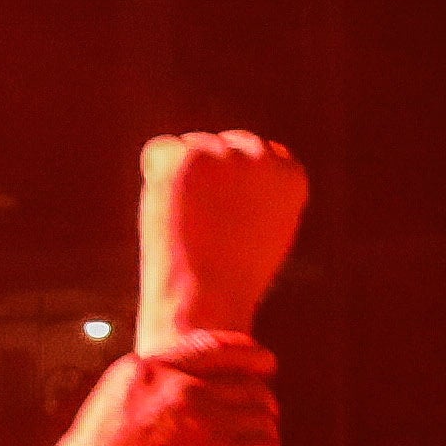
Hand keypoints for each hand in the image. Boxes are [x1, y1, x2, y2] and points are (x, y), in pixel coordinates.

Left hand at [133, 130, 310, 355]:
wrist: (205, 300)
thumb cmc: (232, 277)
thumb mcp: (265, 231)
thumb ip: (260, 194)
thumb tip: (233, 171)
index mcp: (290, 175)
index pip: (264, 154)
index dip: (238, 183)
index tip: (228, 212)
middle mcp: (262, 156)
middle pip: (226, 146)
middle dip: (210, 173)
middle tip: (202, 223)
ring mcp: (222, 153)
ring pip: (192, 148)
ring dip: (183, 177)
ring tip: (187, 225)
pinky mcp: (183, 156)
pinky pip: (159, 152)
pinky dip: (155, 177)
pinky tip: (167, 210)